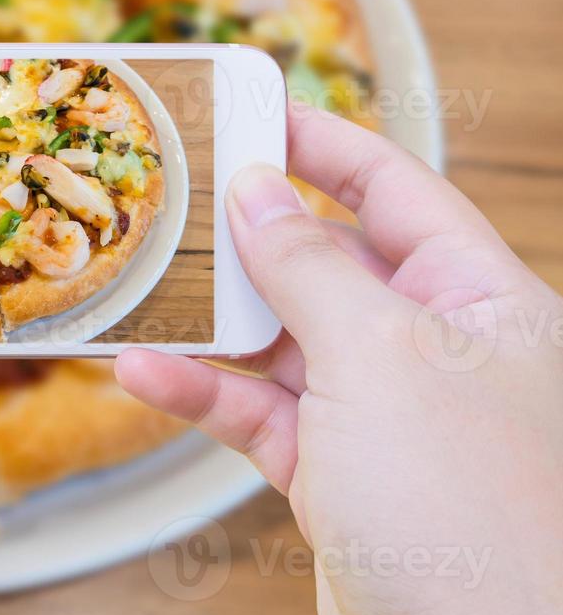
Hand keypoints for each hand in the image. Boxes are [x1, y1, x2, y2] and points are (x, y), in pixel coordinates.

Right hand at [116, 102, 562, 614]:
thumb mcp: (379, 360)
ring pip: (278, 339)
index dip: (320, 144)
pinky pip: (256, 411)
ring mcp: (381, 413)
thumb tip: (252, 189)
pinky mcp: (335, 472)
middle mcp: (433, 348)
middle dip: (244, 233)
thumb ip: (307, 268)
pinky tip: (143, 373)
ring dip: (206, 320)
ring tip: (135, 284)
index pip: (394, 190)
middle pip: (324, 260)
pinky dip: (200, 393)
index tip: (246, 109)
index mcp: (480, 300)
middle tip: (167, 195)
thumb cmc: (468, 506)